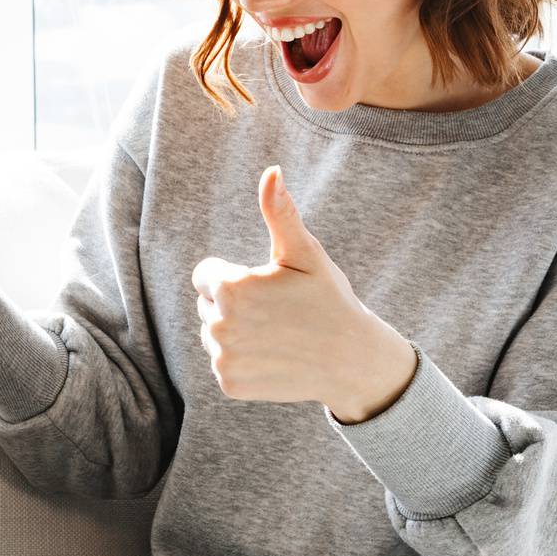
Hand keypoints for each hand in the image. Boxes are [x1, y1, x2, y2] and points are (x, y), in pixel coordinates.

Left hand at [192, 166, 415, 421]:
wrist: (351, 360)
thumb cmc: (328, 299)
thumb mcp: (306, 253)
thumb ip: (280, 213)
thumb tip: (271, 172)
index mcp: (231, 288)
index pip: (205, 275)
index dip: (235, 277)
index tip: (265, 286)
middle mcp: (219, 326)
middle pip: (207, 304)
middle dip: (233, 304)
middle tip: (276, 312)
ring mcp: (223, 358)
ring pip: (213, 334)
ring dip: (236, 332)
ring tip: (276, 334)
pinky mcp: (230, 383)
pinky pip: (223, 362)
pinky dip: (242, 360)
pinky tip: (272, 357)